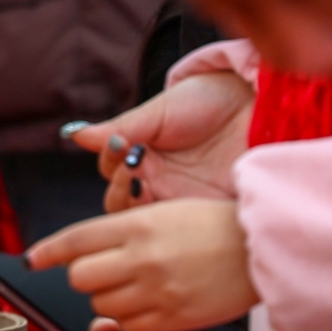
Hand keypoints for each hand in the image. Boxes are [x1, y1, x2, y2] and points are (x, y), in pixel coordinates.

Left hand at [27, 201, 256, 330]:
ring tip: (136, 287)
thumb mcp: (166, 210)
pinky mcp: (174, 318)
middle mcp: (141, 258)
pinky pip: (131, 328)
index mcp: (137, 225)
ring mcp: (157, 291)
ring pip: (102, 307)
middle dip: (86, 277)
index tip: (33, 259)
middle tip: (106, 272)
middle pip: (80, 278)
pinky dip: (133, 320)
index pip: (76, 240)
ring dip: (109, 300)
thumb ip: (127, 229)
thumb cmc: (217, 224)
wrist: (263, 248)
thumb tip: (90, 248)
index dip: (48, 251)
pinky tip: (151, 305)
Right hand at [67, 69, 253, 213]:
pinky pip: (180, 230)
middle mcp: (159, 179)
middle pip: (122, 203)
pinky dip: (170, 226)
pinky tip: (171, 210)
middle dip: (121, 192)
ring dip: (140, 209)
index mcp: (143, 153)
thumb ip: (121, 127)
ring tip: (148, 187)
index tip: (119, 147)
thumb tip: (75, 135)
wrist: (256, 103)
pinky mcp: (206, 213)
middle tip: (134, 172)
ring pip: (146, 222)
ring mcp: (182, 199)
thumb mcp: (160, 111)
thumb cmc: (207, 99)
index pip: (111, 172)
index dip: (111, 163)